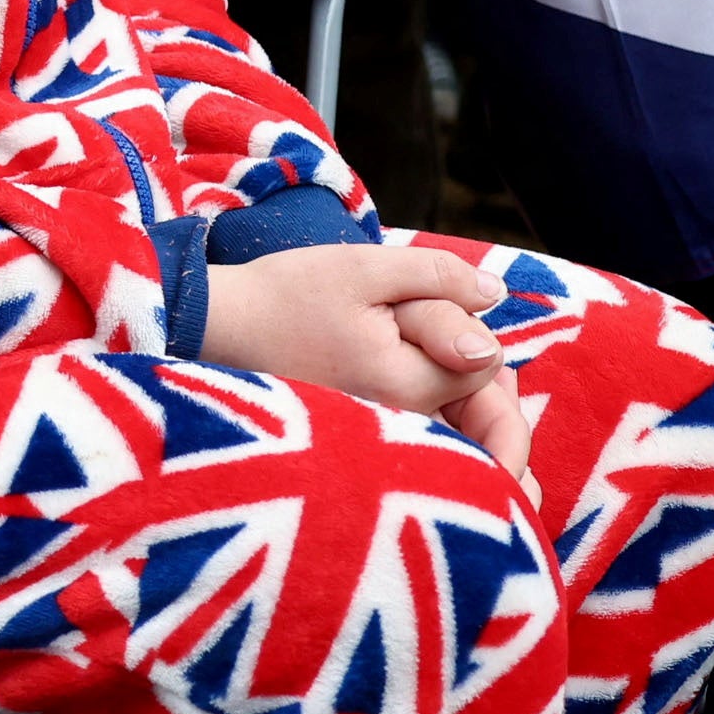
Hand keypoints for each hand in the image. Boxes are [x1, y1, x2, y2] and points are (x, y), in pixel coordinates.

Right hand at [196, 239, 522, 466]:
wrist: (215, 332)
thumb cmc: (285, 296)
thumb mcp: (364, 267)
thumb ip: (439, 280)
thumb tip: (498, 298)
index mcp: (402, 390)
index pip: (486, 369)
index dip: (466, 326)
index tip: (423, 305)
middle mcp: (399, 432)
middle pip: (475, 402)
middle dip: (463, 359)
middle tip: (414, 322)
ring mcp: (383, 446)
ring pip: (454, 419)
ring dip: (447, 380)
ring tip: (400, 338)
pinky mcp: (370, 445)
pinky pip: (429, 436)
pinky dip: (433, 404)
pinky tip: (405, 365)